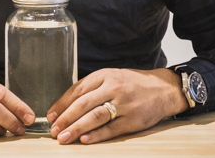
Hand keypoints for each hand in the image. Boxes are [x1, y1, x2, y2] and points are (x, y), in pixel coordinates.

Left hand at [46, 68, 188, 143]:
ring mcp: (124, 104)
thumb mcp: (112, 77)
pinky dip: (97, 135)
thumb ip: (92, 88)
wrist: (163, 89)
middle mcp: (113, 88)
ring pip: (95, 117)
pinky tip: (85, 139)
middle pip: (83, 104)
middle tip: (53, 130)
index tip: (51, 115)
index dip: (62, 104)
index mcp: (105, 75)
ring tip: (64, 138)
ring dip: (77, 128)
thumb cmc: (134, 84)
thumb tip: (67, 105)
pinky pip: (111, 129)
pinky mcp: (133, 120)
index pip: (78, 90)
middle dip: (66, 118)